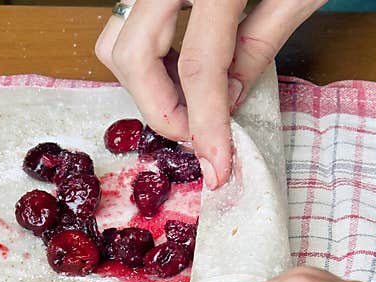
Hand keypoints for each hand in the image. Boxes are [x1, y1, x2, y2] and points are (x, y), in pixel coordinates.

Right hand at [95, 0, 323, 189]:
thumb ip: (260, 43)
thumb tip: (225, 102)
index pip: (201, 67)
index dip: (205, 127)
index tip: (216, 168)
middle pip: (131, 56)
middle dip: (160, 109)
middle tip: (197, 134)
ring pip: (115, 38)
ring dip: (144, 83)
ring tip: (190, 100)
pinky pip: (127, 19)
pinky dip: (145, 54)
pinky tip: (181, 65)